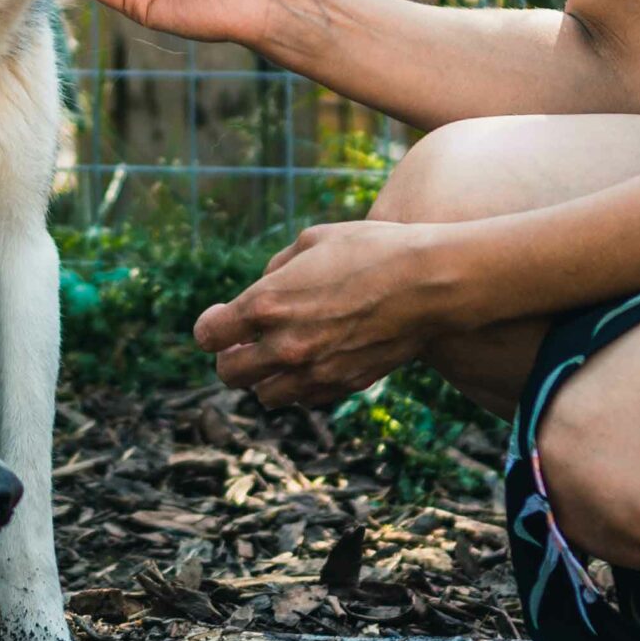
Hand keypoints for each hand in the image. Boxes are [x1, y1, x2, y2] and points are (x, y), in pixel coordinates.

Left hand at [190, 220, 462, 409]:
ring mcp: (314, 371)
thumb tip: (264, 288)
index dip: (211, 326)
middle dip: (229, 357)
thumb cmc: (372, 250)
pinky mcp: (343, 385)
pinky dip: (299, 385)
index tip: (220, 320)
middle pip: (229, 373)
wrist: (430, 282)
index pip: (209, 334)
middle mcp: (284, 346)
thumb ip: (277, 270)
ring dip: (264, 377)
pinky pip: (305, 399)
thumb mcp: (313, 241)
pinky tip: (312, 362)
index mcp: (266, 304)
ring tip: (278, 355)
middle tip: (241, 344)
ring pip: (265, 395)